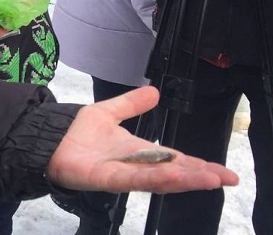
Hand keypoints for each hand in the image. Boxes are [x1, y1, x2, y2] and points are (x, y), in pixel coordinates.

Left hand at [47, 87, 238, 192]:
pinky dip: (154, 178)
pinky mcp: (104, 179)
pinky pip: (132, 179)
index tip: (223, 171)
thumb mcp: (108, 112)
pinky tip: (173, 177)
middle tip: (226, 178)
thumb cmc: (75, 131)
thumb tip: (155, 91)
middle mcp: (134, 165)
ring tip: (208, 179)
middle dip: (199, 176)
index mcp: (138, 151)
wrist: (47, 138)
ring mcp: (121, 174)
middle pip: (172, 173)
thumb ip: (131, 103)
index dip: (197, 165)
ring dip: (184, 180)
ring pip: (158, 180)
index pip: (174, 160)